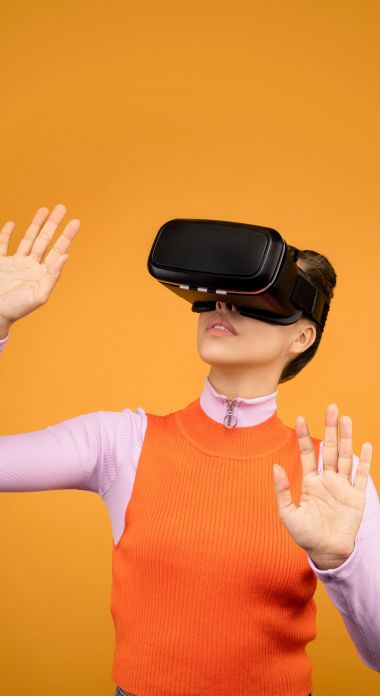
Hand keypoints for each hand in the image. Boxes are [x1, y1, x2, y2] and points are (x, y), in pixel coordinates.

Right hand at [0, 204, 79, 327]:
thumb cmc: (17, 309)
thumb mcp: (39, 295)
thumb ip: (53, 276)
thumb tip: (66, 256)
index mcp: (42, 273)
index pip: (58, 250)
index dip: (66, 236)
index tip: (76, 221)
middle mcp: (30, 266)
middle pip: (44, 239)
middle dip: (53, 224)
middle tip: (62, 207)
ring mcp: (15, 263)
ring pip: (27, 238)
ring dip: (35, 224)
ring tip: (44, 209)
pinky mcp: (0, 263)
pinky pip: (2, 245)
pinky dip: (6, 233)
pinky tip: (11, 224)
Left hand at [273, 404, 372, 568]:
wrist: (326, 553)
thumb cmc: (305, 535)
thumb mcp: (288, 513)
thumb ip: (283, 490)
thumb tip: (275, 466)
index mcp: (311, 482)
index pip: (307, 454)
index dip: (303, 437)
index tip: (300, 418)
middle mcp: (327, 480)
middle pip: (329, 448)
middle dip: (330, 428)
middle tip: (331, 407)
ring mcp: (343, 487)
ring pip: (344, 456)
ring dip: (345, 438)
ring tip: (346, 419)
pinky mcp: (356, 497)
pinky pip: (360, 475)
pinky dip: (363, 460)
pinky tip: (364, 444)